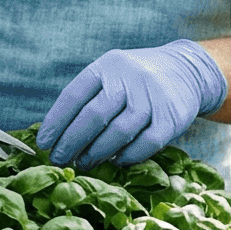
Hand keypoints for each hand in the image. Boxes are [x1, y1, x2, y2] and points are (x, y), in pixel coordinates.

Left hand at [40, 40, 226, 166]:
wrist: (187, 71)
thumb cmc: (135, 80)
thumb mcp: (111, 75)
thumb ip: (88, 98)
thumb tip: (57, 135)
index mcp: (107, 66)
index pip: (74, 96)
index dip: (55, 122)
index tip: (44, 143)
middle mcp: (129, 78)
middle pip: (94, 116)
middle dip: (72, 142)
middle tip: (60, 159)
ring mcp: (153, 97)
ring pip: (118, 132)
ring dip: (97, 152)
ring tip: (84, 163)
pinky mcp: (172, 117)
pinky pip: (145, 144)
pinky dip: (127, 156)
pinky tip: (115, 160)